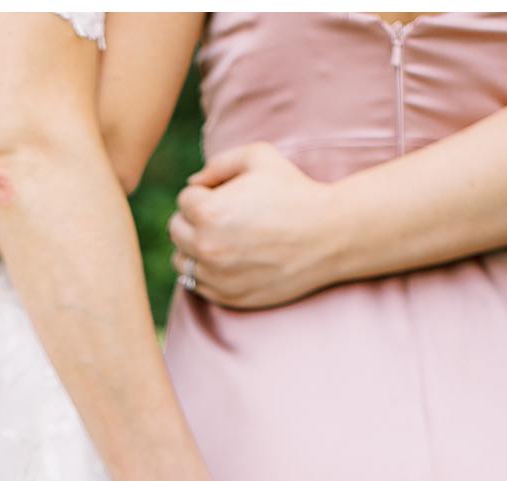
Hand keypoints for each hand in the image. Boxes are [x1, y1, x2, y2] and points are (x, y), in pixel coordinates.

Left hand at [170, 143, 342, 309]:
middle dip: (194, 219)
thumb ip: (219, 163)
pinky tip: (231, 259)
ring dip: (194, 247)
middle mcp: (205, 246)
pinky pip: (197, 284)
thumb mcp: (260, 158)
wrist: (330, 235)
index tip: (230, 195)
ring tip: (225, 238)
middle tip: (226, 216)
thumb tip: (192, 183)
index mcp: (208, 211)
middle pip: (176, 230)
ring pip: (181, 260)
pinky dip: (207, 272)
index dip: (207, 193)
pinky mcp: (226, 296)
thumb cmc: (296, 191)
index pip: (185, 200)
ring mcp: (214, 275)